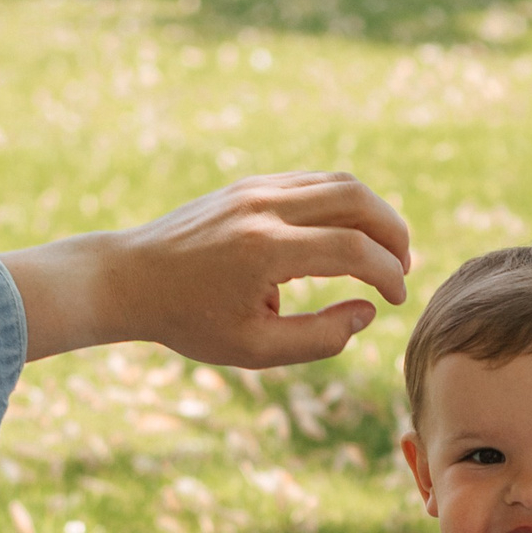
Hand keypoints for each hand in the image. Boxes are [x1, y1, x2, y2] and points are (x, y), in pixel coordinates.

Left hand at [5, 171, 411, 366]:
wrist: (129, 278)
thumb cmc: (188, 320)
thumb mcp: (253, 350)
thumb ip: (318, 338)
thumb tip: (365, 313)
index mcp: (265, 250)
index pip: (353, 251)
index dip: (387, 275)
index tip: (394, 301)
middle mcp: (263, 207)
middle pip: (356, 199)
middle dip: (393, 232)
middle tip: (403, 268)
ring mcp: (255, 188)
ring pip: (338, 182)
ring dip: (373, 214)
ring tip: (384, 252)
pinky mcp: (249, 184)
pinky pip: (314, 182)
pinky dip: (343, 205)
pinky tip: (347, 237)